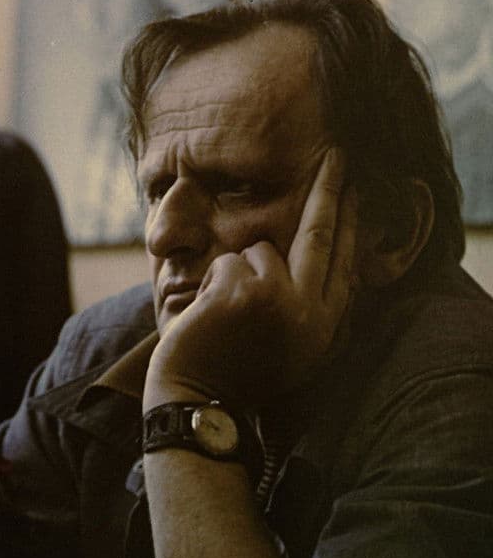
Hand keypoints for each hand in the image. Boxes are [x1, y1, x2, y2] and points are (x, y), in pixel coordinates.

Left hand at [148, 148, 357, 408]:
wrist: (199, 402)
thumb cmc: (232, 372)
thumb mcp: (287, 346)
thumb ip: (305, 305)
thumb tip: (313, 255)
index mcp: (324, 326)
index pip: (345, 262)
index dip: (351, 223)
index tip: (358, 192)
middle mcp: (310, 312)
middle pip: (322, 235)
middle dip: (331, 190)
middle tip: (338, 155)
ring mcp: (278, 300)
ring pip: (258, 251)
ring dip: (234, 272)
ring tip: (222, 315)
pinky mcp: (243, 293)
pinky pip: (227, 262)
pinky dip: (212, 281)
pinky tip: (207, 315)